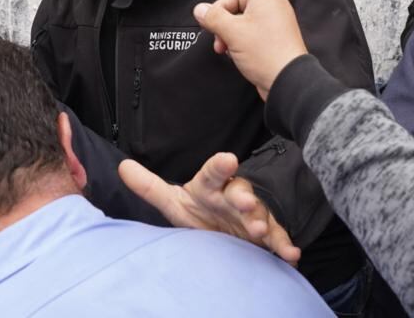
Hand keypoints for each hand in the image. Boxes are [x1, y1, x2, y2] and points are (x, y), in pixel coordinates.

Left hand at [118, 152, 300, 264]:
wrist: (223, 232)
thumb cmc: (199, 212)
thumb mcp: (173, 202)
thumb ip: (149, 187)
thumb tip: (122, 167)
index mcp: (210, 187)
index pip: (213, 173)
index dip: (219, 166)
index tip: (228, 159)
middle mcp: (233, 198)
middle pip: (240, 192)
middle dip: (243, 197)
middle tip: (244, 203)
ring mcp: (251, 216)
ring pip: (260, 214)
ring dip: (262, 221)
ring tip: (259, 230)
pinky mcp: (265, 236)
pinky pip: (277, 238)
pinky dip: (284, 245)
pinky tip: (291, 254)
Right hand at [193, 0, 307, 98]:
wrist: (288, 82)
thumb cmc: (266, 53)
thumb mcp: (233, 33)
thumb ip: (214, 17)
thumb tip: (201, 10)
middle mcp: (270, 3)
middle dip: (222, 12)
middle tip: (215, 32)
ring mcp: (271, 19)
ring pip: (240, 13)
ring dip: (226, 28)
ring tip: (222, 46)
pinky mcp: (269, 35)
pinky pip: (246, 27)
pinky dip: (235, 36)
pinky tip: (228, 51)